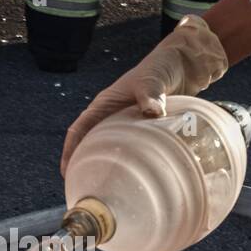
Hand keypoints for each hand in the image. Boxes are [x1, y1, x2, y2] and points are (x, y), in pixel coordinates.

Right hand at [60, 15, 227, 173]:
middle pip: (91, 143)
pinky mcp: (145, 130)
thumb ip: (150, 94)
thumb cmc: (162, 66)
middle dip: (84, 163)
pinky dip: (130, 163)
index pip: (80, 129)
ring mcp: (128, 124)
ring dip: (106, 165)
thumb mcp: (152, 78)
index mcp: (105, 104)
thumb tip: (153, 112)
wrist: (184, 63)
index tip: (67, 170)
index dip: (70, 150)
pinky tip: (135, 178)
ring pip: (111, 148)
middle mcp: (112, 116)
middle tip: (85, 186)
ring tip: (106, 187)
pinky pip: (133, 149)